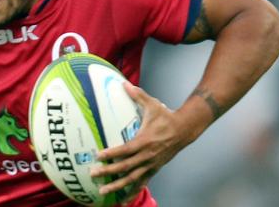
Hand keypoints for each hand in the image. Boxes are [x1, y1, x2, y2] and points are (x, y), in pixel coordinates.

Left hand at [89, 83, 188, 204]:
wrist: (185, 130)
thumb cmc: (166, 116)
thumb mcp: (152, 104)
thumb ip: (137, 94)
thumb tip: (124, 83)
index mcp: (145, 141)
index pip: (125, 149)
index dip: (112, 153)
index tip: (98, 156)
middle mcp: (147, 155)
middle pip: (125, 167)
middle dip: (109, 172)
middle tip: (94, 174)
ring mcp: (151, 164)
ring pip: (132, 179)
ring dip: (117, 186)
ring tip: (103, 191)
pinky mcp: (154, 169)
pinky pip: (141, 182)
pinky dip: (131, 191)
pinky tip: (122, 199)